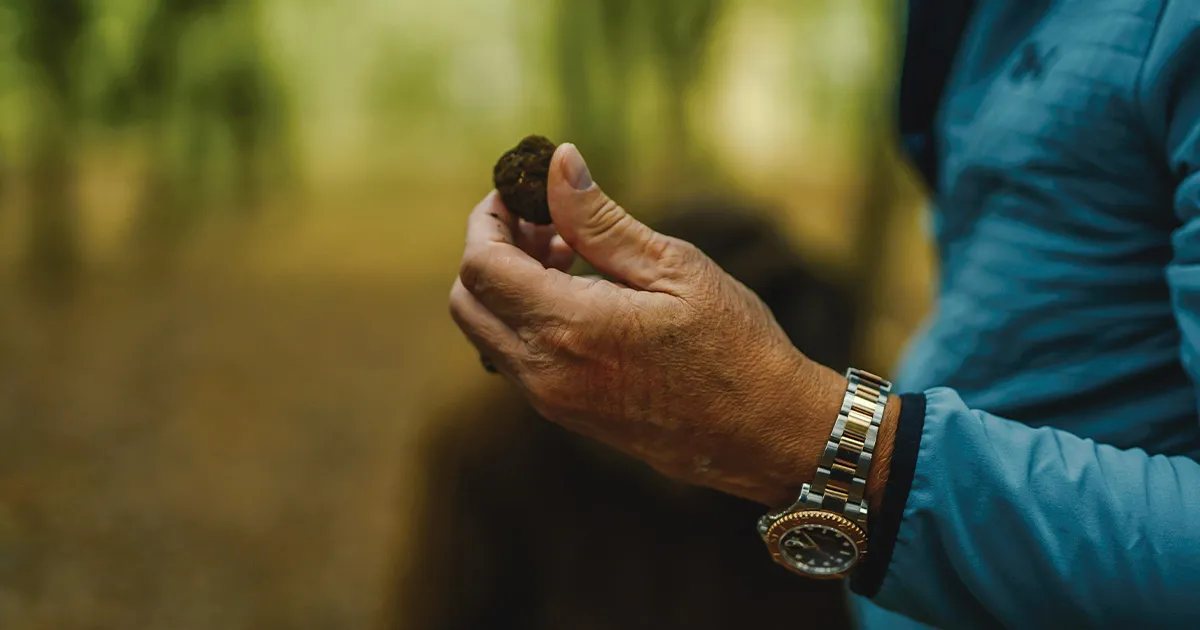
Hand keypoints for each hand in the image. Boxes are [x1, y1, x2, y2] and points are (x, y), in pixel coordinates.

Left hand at [449, 144, 888, 506]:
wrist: (763, 433)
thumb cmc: (733, 344)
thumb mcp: (673, 267)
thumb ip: (601, 219)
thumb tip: (556, 163)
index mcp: (569, 328)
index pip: (482, 266)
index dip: (489, 220)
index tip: (520, 193)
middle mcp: (545, 372)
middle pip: (468, 301)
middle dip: (491, 250)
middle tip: (543, 221)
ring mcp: (551, 400)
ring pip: (487, 332)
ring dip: (508, 286)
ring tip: (569, 254)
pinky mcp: (565, 414)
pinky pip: (515, 358)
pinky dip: (526, 318)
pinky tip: (579, 296)